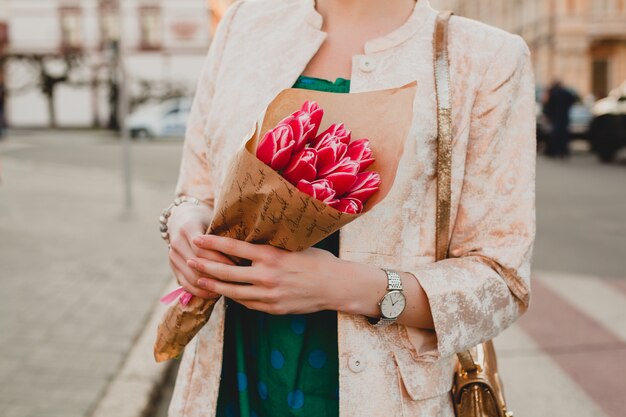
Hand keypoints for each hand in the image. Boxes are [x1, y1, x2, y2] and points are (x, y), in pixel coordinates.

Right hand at [167, 203, 233, 298]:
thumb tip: (247, 251)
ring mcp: (172, 256)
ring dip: (210, 285)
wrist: (183, 218)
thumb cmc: (207, 218)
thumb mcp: (215, 220)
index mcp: (187, 228)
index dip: (221, 260)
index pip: (203, 250)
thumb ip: (224, 234)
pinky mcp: (173, 267)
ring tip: (229, 289)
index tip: (239, 266)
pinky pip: (185, 284)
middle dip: (218, 274)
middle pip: (197, 265)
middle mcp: (176, 242)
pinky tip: (215, 293)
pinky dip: (200, 291)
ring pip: (191, 277)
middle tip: (237, 281)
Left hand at [187, 235, 343, 313]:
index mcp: (271, 256)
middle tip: (189, 260)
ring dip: (214, 286)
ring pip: (233, 292)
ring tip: (199, 280)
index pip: (234, 248)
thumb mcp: (292, 248)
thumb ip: (269, 249)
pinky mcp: (273, 308)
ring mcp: (269, 295)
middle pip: (227, 273)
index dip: (213, 243)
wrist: (336, 285)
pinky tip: (226, 293)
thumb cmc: (317, 261)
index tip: (197, 239)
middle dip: (205, 266)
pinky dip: (235, 297)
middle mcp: (267, 276)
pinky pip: (248, 303)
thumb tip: (249, 242)